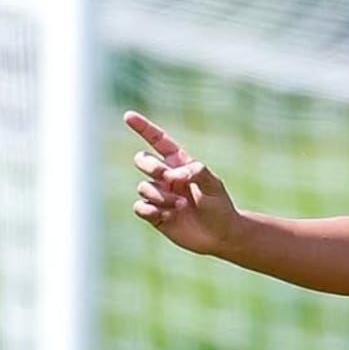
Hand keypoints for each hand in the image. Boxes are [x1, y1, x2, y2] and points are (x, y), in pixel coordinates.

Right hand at [125, 111, 236, 255]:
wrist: (220, 234)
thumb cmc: (219, 206)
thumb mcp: (214, 185)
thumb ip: (196, 172)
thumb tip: (171, 175)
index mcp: (180, 164)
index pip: (159, 142)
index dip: (144, 128)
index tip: (128, 115)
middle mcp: (166, 178)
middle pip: (142, 160)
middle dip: (150, 166)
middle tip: (169, 180)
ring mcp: (159, 195)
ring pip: (143, 187)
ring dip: (162, 197)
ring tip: (181, 206)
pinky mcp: (153, 214)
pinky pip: (139, 206)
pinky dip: (150, 210)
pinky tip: (167, 216)